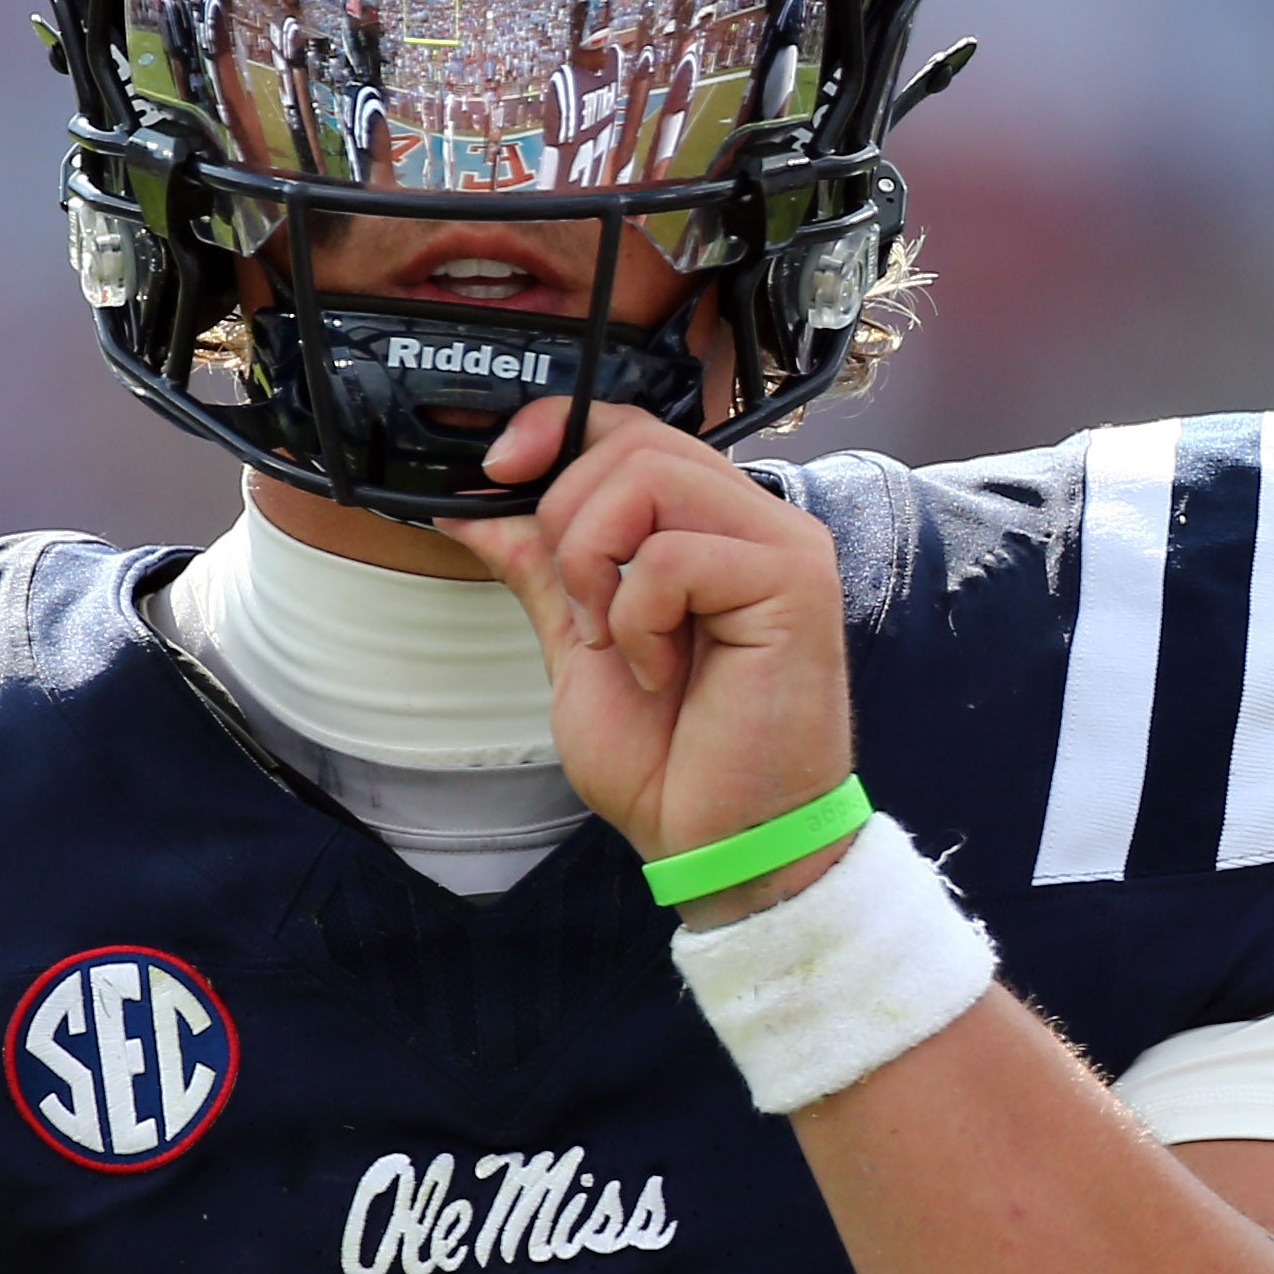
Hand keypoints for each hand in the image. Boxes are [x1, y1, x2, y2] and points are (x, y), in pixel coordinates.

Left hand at [439, 402, 855, 917]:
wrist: (720, 844)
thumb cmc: (671, 763)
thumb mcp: (580, 649)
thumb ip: (543, 572)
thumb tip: (477, 510)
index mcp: (710, 529)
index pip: (633, 430)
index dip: (559, 429)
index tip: (498, 468)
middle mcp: (754, 523)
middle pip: (634, 444)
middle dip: (568, 522)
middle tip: (583, 613)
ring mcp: (783, 546)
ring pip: (651, 477)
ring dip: (598, 564)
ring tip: (620, 641)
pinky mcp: (796, 581)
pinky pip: (674, 554)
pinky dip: (639, 618)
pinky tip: (660, 672)